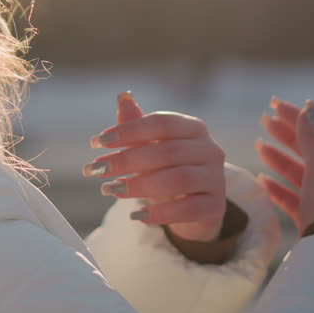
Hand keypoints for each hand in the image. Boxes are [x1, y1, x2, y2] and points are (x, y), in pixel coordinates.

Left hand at [84, 91, 226, 241]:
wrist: (195, 207)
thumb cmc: (168, 169)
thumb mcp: (151, 147)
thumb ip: (137, 126)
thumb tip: (123, 97)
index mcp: (194, 128)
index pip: (161, 123)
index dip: (129, 131)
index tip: (97, 142)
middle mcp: (210, 150)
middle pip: (167, 151)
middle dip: (127, 160)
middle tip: (97, 169)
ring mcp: (216, 179)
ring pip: (178, 179)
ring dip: (140, 185)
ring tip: (111, 190)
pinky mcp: (215, 207)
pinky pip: (189, 210)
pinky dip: (161, 213)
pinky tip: (137, 215)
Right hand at [255, 97, 313, 232]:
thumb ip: (310, 139)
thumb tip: (309, 108)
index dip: (299, 117)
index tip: (276, 105)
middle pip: (309, 151)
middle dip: (286, 135)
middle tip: (263, 120)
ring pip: (298, 173)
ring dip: (278, 158)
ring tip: (258, 145)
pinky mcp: (311, 217)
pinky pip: (291, 196)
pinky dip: (276, 187)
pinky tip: (261, 180)